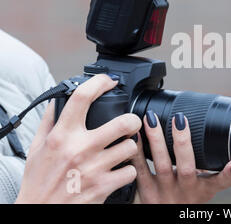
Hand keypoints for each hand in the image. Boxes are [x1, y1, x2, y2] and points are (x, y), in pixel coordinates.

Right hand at [16, 74, 141, 203]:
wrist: (39, 213)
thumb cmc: (38, 181)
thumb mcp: (37, 148)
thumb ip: (49, 122)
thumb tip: (58, 100)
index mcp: (61, 136)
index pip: (82, 98)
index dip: (99, 82)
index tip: (108, 81)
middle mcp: (80, 149)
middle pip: (124, 121)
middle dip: (133, 120)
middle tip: (130, 124)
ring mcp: (94, 168)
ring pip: (132, 146)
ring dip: (130, 147)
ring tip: (122, 150)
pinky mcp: (104, 186)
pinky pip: (131, 171)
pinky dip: (128, 171)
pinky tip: (119, 171)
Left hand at [132, 111, 230, 203]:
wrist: (165, 218)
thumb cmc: (185, 199)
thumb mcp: (203, 187)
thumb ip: (211, 169)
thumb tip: (224, 145)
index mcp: (203, 189)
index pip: (220, 182)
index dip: (228, 174)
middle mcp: (185, 191)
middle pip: (186, 168)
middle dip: (183, 142)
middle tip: (180, 120)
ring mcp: (164, 192)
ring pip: (161, 165)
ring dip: (156, 141)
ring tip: (151, 120)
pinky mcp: (145, 192)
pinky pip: (140, 171)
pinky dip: (136, 153)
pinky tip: (134, 136)